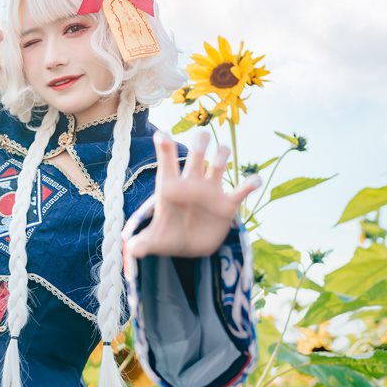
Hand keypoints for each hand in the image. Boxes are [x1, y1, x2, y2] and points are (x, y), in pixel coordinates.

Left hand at [124, 130, 260, 259]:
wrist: (188, 247)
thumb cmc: (166, 237)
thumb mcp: (153, 242)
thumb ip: (142, 243)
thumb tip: (132, 250)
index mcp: (170, 187)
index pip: (167, 163)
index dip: (164, 148)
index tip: (161, 135)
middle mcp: (192, 183)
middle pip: (196, 155)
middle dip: (200, 143)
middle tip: (203, 136)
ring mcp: (211, 191)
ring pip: (219, 164)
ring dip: (222, 156)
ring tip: (222, 155)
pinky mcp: (227, 205)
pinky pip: (241, 190)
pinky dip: (249, 184)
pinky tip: (254, 181)